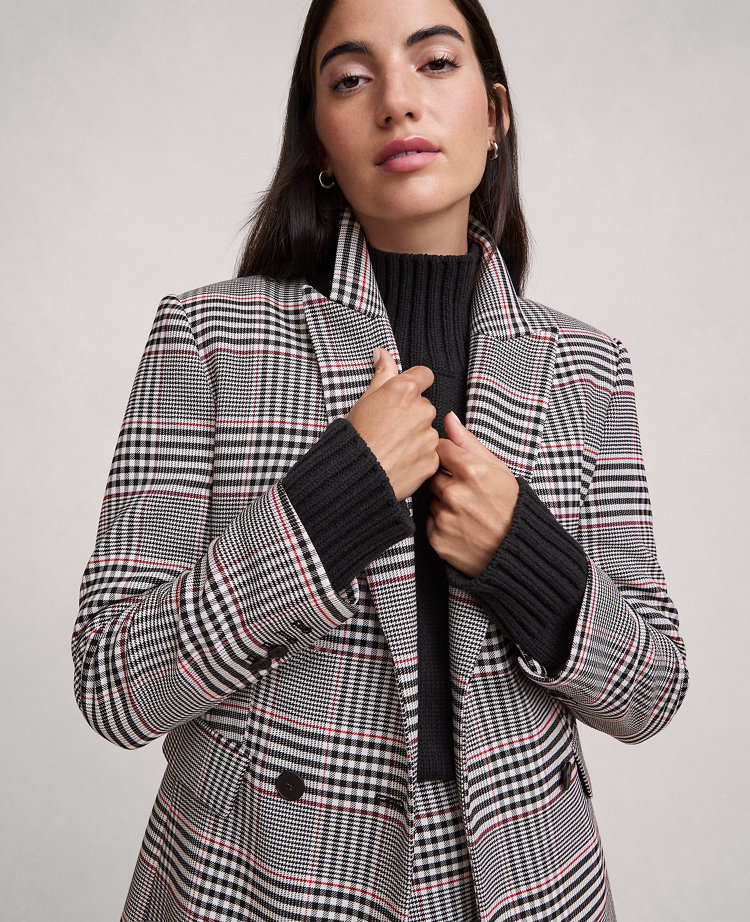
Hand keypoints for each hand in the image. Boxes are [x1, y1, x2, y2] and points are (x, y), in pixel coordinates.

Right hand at [346, 348, 439, 501]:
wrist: (356, 475)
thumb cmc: (356, 438)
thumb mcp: (365, 400)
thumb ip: (382, 374)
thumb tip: (383, 354)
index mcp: (404, 390)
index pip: (424, 375)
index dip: (415, 383)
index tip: (407, 394)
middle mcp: (422, 409)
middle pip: (424, 406)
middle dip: (411, 415)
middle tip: (390, 428)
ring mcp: (429, 435)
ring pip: (427, 431)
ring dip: (415, 437)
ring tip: (392, 448)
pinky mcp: (432, 458)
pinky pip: (429, 454)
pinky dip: (417, 457)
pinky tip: (399, 461)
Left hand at [426, 411, 518, 576]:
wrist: (515, 551)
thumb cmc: (509, 507)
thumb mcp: (497, 469)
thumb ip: (468, 442)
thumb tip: (448, 418)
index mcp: (471, 471)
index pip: (439, 449)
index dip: (447, 456)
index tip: (457, 465)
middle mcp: (455, 493)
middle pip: (432, 474)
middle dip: (445, 480)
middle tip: (465, 492)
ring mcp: (445, 517)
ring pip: (430, 499)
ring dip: (442, 502)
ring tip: (466, 512)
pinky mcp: (437, 538)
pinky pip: (429, 521)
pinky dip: (441, 523)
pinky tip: (461, 526)